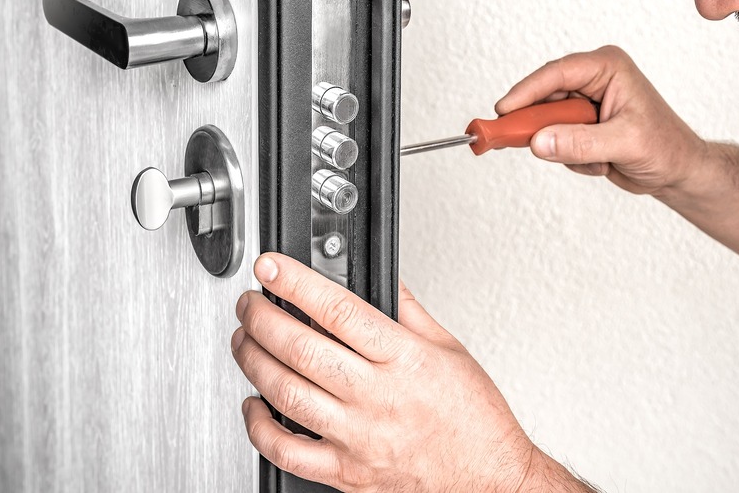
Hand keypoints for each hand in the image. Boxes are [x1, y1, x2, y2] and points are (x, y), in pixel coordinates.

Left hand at [231, 253, 586, 491]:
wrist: (492, 482)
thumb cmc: (476, 421)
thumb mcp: (450, 350)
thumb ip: (409, 311)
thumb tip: (383, 277)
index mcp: (405, 360)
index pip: (338, 310)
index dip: (295, 283)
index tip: (271, 267)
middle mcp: (378, 398)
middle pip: (301, 349)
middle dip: (262, 318)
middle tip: (249, 303)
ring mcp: (359, 438)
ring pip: (287, 394)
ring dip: (254, 362)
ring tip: (245, 341)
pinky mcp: (348, 474)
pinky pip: (288, 452)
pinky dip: (259, 427)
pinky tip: (254, 406)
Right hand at [494, 45, 705, 196]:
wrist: (678, 171)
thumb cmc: (666, 147)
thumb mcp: (623, 143)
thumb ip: (580, 142)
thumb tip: (538, 142)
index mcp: (607, 67)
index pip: (557, 73)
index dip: (526, 91)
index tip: (504, 111)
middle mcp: (593, 80)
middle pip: (544, 97)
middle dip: (541, 126)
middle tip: (517, 141)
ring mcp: (584, 103)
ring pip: (546, 123)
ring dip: (565, 148)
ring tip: (596, 160)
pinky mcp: (579, 125)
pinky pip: (554, 141)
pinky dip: (572, 158)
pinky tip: (600, 163)